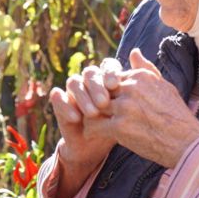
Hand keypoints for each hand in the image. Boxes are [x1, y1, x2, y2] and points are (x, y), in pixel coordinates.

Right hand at [48, 58, 125, 197]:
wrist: (98, 146)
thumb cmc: (122, 127)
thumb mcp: (136, 108)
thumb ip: (140, 81)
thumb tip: (137, 52)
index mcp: (107, 78)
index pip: (107, 66)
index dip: (109, 72)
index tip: (115, 85)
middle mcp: (90, 81)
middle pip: (90, 72)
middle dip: (97, 86)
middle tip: (104, 102)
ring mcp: (74, 91)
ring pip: (73, 82)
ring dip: (82, 96)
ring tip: (93, 113)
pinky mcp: (61, 103)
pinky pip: (58, 97)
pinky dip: (65, 105)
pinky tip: (76, 118)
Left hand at [81, 48, 198, 167]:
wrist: (186, 142)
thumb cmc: (176, 115)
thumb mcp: (164, 86)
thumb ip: (145, 69)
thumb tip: (133, 51)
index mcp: (140, 77)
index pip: (110, 78)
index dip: (106, 90)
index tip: (106, 100)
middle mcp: (131, 88)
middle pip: (100, 91)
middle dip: (94, 102)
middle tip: (91, 111)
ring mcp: (125, 107)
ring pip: (94, 107)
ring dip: (91, 116)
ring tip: (91, 122)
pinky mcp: (120, 127)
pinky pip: (95, 126)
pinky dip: (91, 131)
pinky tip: (92, 134)